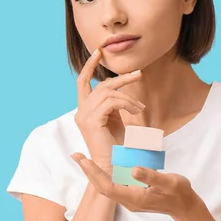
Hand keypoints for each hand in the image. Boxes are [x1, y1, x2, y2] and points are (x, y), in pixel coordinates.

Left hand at [70, 153, 203, 220]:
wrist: (185, 206)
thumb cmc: (179, 193)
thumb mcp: (170, 182)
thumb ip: (152, 176)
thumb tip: (133, 169)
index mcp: (135, 197)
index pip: (108, 187)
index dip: (94, 173)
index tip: (84, 160)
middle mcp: (128, 200)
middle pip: (102, 187)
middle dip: (88, 172)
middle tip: (76, 155)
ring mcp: (129, 198)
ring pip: (105, 186)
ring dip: (93, 173)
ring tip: (83, 158)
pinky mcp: (131, 194)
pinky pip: (112, 184)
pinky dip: (103, 174)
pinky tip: (100, 164)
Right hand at [74, 48, 145, 169]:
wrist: (114, 168)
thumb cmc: (118, 148)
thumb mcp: (116, 120)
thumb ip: (115, 104)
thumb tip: (123, 89)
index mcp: (84, 110)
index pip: (82, 82)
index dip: (89, 66)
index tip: (98, 52)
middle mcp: (81, 112)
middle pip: (100, 85)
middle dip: (121, 78)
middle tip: (139, 74)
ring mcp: (84, 116)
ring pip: (107, 92)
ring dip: (127, 96)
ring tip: (139, 108)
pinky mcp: (92, 121)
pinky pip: (111, 102)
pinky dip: (126, 104)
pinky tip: (135, 112)